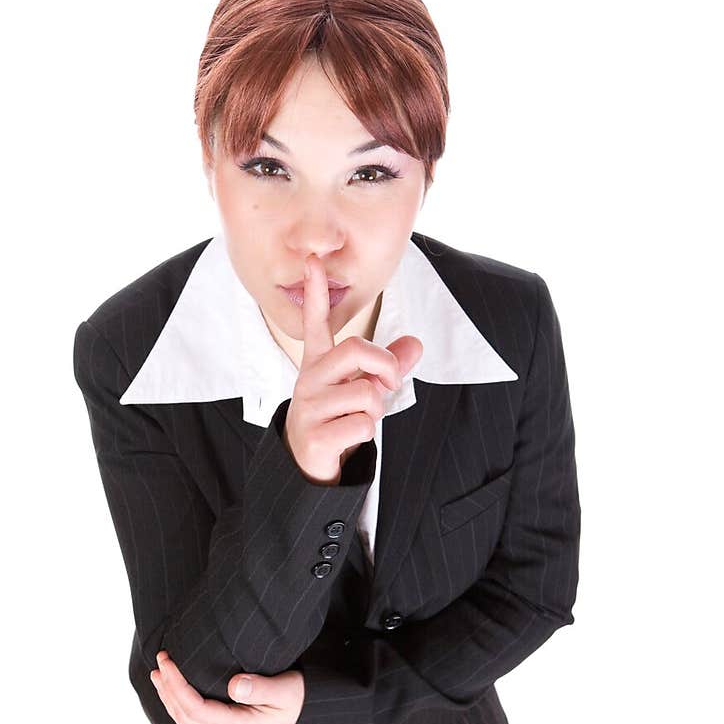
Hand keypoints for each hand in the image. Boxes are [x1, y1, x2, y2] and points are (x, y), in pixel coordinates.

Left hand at [149, 651, 304, 723]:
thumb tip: (234, 686)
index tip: (169, 662)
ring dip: (169, 697)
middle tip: (160, 661)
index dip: (177, 686)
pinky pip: (196, 720)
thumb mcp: (288, 689)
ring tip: (159, 674)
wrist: (313, 718)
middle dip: (168, 689)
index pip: (196, 710)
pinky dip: (180, 703)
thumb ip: (262, 688)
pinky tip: (176, 689)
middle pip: (186, 717)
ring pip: (187, 721)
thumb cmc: (302, 700)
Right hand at [283, 253, 422, 484]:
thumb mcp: (365, 389)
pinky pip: (362, 424)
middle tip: (389, 384)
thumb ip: (389, 367)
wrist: (307, 462)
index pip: (315, 322)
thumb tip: (416, 344)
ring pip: (366, 395)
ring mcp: (309, 406)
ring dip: (375, 412)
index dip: (315, 292)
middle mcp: (310, 379)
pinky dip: (366, 434)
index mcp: (319, 363)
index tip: (314, 260)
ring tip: (357, 420)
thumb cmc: (338, 418)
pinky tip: (347, 438)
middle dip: (385, 367)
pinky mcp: (314, 434)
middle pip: (357, 350)